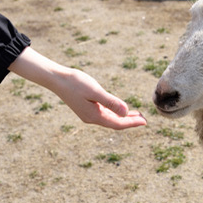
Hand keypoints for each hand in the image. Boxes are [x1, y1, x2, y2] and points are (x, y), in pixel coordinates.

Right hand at [8, 48, 146, 128]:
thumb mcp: (95, 91)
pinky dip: (114, 113)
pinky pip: (104, 114)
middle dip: (129, 122)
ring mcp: (88, 114)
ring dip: (123, 117)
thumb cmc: (75, 83)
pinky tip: (119, 109)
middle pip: (115, 123)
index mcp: (94, 116)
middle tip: (144, 119)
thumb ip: (111, 102)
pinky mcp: (86, 108)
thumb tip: (126, 112)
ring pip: (109, 119)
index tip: (145, 121)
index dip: (132, 123)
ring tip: (135, 115)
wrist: (56, 78)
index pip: (118, 124)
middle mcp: (91, 118)